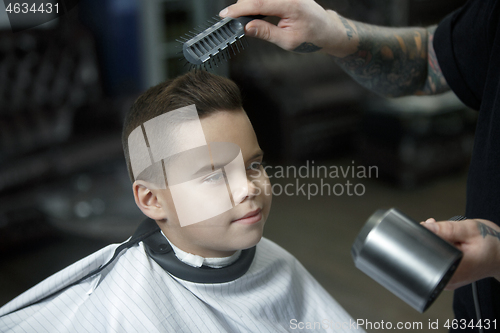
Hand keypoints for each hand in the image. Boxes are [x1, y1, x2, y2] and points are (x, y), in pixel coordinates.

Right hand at [219, 0, 355, 55]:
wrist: (326, 30)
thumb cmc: (311, 37)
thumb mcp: (287, 41)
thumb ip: (266, 32)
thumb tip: (246, 28)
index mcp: (291, 5)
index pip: (259, 3)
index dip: (239, 9)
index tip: (226, 15)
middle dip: (241, 6)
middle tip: (231, 21)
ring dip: (248, 4)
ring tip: (241, 18)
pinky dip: (256, 3)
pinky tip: (252, 12)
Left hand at [421, 218, 499, 289]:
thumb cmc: (493, 244)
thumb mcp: (471, 229)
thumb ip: (447, 229)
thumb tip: (426, 227)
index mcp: (457, 267)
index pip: (429, 253)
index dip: (426, 239)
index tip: (430, 228)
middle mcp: (451, 278)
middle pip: (428, 257)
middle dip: (432, 241)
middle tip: (445, 232)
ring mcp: (450, 281)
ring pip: (432, 260)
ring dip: (437, 246)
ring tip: (453, 240)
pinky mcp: (449, 279)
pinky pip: (438, 264)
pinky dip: (441, 253)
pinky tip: (452, 246)